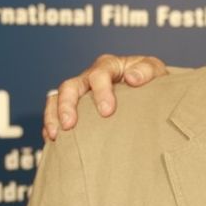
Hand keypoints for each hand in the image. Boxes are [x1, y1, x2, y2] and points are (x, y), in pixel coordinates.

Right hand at [43, 55, 168, 140]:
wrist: (147, 85)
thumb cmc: (149, 78)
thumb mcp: (154, 69)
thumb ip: (146, 71)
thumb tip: (132, 78)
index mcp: (109, 65)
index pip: (99, 74)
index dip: (101, 92)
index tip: (107, 112)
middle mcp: (89, 76)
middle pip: (70, 86)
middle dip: (67, 105)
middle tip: (70, 124)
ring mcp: (80, 91)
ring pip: (56, 98)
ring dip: (53, 115)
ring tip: (55, 134)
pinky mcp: (75, 105)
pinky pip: (55, 112)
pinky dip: (51, 124)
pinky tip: (53, 139)